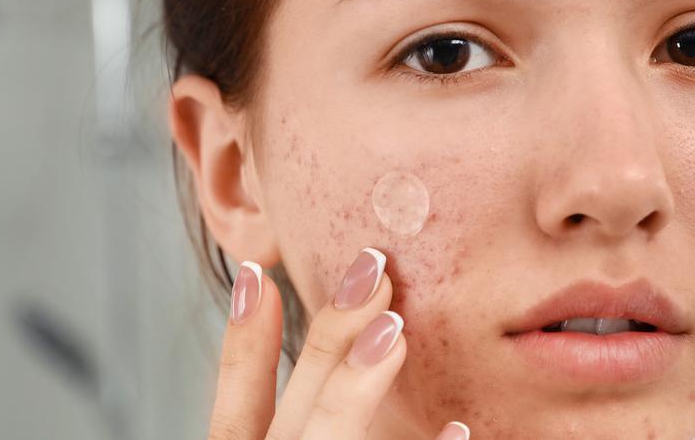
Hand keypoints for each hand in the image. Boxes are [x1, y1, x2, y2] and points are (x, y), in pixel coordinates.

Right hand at [207, 249, 469, 439]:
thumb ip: (304, 417)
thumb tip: (315, 322)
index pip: (236, 412)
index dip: (243, 344)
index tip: (257, 271)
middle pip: (298, 406)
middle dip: (330, 338)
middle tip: (372, 272)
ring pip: (326, 436)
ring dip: (355, 383)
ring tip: (391, 329)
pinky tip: (458, 427)